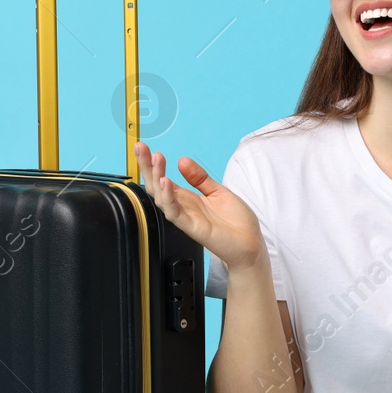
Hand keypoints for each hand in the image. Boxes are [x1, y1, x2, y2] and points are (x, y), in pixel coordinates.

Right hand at [133, 141, 266, 273]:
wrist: (251, 245)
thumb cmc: (236, 222)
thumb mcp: (217, 191)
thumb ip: (199, 177)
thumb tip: (182, 160)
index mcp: (187, 199)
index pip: (163, 179)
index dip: (153, 164)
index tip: (146, 148)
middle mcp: (183, 208)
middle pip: (157, 186)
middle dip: (147, 167)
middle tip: (140, 148)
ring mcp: (186, 218)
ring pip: (162, 198)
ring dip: (156, 178)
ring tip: (156, 160)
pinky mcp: (193, 227)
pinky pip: (175, 213)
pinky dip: (168, 198)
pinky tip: (166, 182)